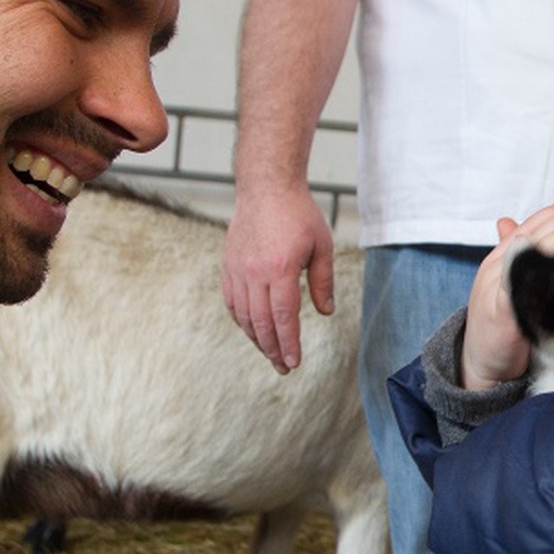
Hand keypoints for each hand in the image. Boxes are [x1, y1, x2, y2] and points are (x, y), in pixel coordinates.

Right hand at [221, 182, 336, 373]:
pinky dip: (241, 320)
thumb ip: (323, 282)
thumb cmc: (299, 214)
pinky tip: (252, 329)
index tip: (293, 362)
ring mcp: (237, 269)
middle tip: (283, 367)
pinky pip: (232, 301)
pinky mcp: (228, 265)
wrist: (266, 187)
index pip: (283, 316)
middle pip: (261, 322)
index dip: (288, 343)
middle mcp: (254, 272)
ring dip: (256, 338)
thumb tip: (326, 312)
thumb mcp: (321, 246)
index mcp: (280, 268)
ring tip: (270, 353)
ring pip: (243, 315)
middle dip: (272, 349)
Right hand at [459, 191, 553, 390]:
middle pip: (530, 235)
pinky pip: (520, 289)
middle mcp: (496, 270)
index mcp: (499, 261)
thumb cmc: (496, 324)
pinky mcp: (503, 316)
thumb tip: (508, 222)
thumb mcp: (502, 283)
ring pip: (527, 254)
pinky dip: (537, 272)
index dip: (553, 211)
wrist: (478, 363)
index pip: (528, 228)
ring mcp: (497, 290)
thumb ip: (511, 254)